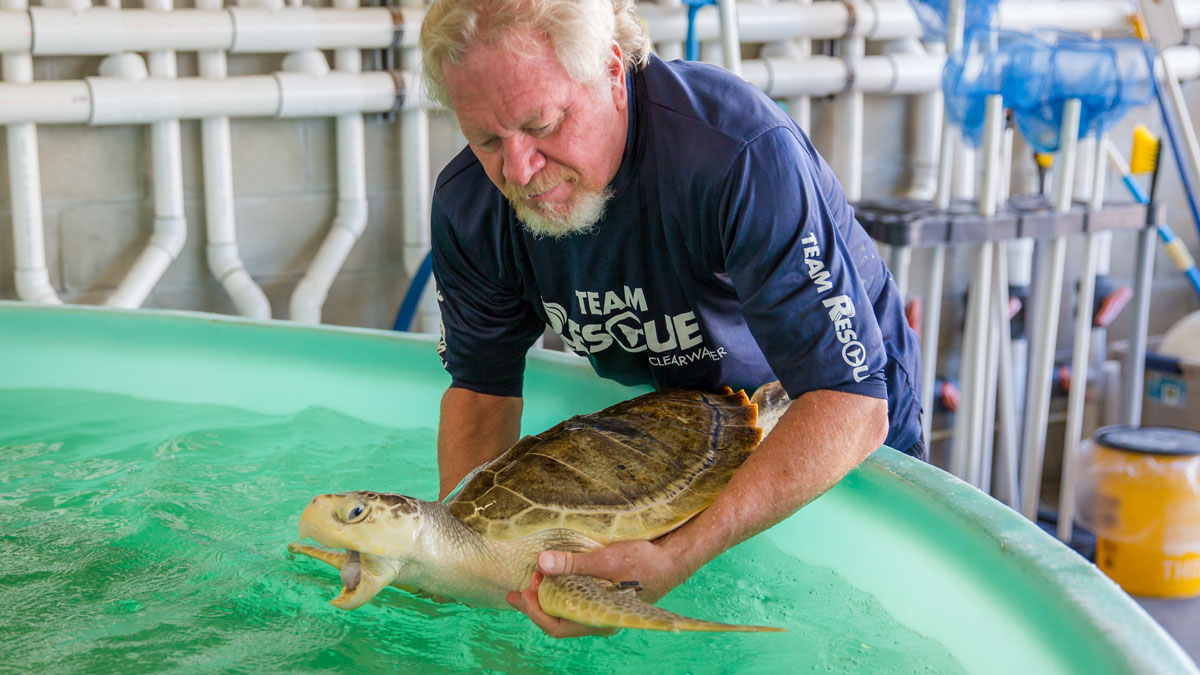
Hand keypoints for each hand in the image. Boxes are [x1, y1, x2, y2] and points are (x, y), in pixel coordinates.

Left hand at [505, 540, 692, 637]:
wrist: (673, 559)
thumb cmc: (644, 562)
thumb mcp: (607, 559)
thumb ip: (575, 563)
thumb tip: (542, 563)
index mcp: (599, 619)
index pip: (556, 625)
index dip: (535, 609)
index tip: (524, 587)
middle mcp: (598, 621)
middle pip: (556, 621)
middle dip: (534, 604)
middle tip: (517, 587)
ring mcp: (600, 612)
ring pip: (564, 612)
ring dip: (545, 597)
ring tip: (530, 581)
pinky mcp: (602, 600)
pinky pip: (573, 603)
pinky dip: (558, 592)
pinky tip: (551, 579)